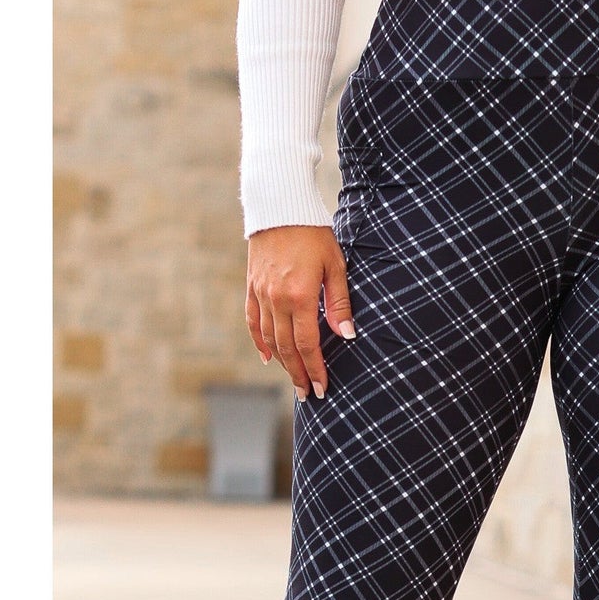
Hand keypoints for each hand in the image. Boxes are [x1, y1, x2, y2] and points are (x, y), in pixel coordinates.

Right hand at [245, 225, 356, 399]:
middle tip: (309, 394)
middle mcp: (277, 299)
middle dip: (299, 374)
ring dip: (282, 363)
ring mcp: (261, 293)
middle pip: (287, 348)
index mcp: (300, 296)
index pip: (308, 344)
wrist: (280, 205)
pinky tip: (268, 356)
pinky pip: (253, 321)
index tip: (323, 388)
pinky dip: (260, 341)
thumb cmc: (314, 233)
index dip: (315, 369)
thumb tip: (346, 336)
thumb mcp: (335, 266)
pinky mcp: (252, 286)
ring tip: (294, 380)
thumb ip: (340, 304)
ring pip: (269, 338)